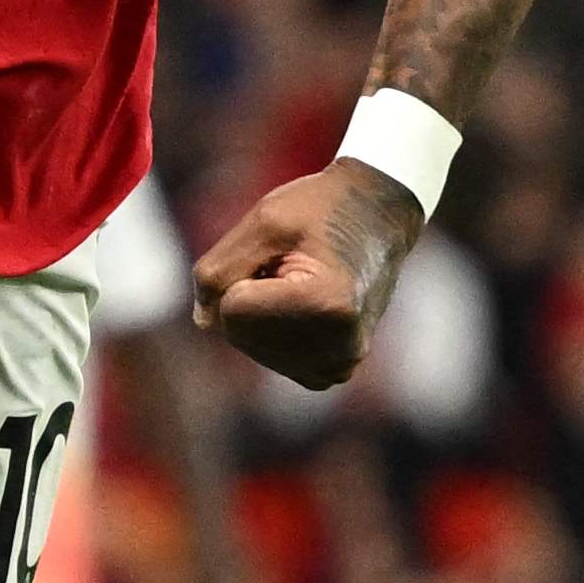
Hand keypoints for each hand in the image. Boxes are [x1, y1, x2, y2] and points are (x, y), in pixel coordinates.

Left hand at [195, 163, 421, 392]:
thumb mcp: (264, 220)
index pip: (230, 310)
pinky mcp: (330, 372)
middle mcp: (339, 348)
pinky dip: (272, 326)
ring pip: (250, 344)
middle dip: (251, 292)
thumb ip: (219, 270)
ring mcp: (337, 366)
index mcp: (328, 307)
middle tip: (295, 264)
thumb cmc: (322, 209)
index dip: (243, 271)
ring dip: (262, 309)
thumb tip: (205, 321)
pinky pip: (266, 353)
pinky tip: (304, 304)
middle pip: (238, 332)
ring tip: (303, 280)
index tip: (286, 251)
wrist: (378, 217)